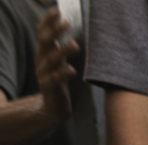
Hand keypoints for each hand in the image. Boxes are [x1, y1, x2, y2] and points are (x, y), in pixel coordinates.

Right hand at [32, 7, 77, 122]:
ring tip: (75, 44)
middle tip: (68, 22)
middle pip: (45, 42)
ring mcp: (43, 74)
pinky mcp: (49, 88)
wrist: (53, 108)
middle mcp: (41, 60)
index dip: (48, 21)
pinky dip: (62, 74)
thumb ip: (66, 48)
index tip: (57, 9)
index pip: (43, 32)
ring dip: (63, 51)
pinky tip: (71, 70)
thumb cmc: (62, 81)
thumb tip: (83, 31)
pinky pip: (55, 80)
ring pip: (51, 60)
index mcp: (45, 52)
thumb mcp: (62, 61)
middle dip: (55, 31)